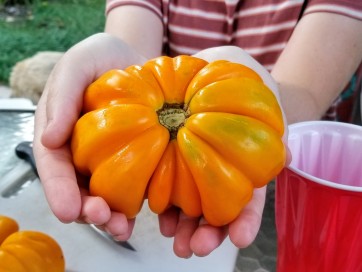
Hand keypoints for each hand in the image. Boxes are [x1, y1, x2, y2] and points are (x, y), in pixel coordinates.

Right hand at [33, 33, 144, 237]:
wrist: (134, 57)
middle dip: (88, 209)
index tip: (68, 211)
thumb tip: (49, 136)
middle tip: (104, 219)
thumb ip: (62, 97)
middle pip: (78, 187)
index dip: (58, 189)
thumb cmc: (100, 58)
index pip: (53, 164)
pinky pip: (132, 184)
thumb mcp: (77, 66)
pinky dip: (135, 204)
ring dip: (111, 215)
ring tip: (123, 228)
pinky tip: (142, 217)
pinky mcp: (133, 158)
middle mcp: (80, 150)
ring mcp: (107, 157)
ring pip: (103, 193)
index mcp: (60, 131)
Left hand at [156, 46, 289, 257]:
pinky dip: (160, 201)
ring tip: (174, 240)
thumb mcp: (264, 103)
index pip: (249, 201)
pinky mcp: (170, 160)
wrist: (218, 70)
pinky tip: (155, 212)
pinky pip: (164, 183)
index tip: (240, 239)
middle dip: (207, 233)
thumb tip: (290, 156)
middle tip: (195, 247)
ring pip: (189, 205)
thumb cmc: (245, 89)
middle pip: (215, 212)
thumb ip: (274, 129)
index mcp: (244, 169)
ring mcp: (194, 169)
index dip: (246, 221)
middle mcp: (220, 175)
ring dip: (181, 226)